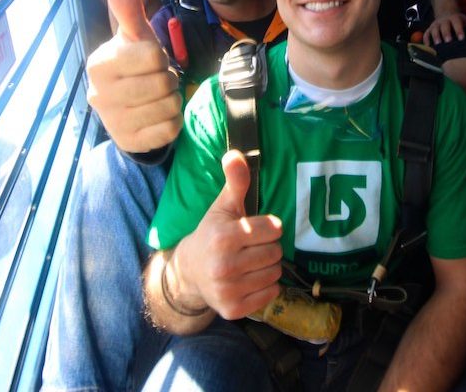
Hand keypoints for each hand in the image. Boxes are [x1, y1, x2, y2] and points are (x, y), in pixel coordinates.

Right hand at [86, 0, 181, 151]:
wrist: (125, 110)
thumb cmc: (133, 65)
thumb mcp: (134, 37)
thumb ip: (128, 8)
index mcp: (99, 64)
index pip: (152, 55)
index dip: (159, 56)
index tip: (150, 60)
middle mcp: (99, 95)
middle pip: (162, 82)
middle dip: (168, 79)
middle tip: (157, 80)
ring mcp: (113, 122)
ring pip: (169, 106)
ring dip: (171, 100)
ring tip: (157, 97)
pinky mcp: (130, 143)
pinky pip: (170, 129)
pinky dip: (172, 122)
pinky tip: (158, 116)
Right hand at [175, 150, 283, 319]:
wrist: (189, 272)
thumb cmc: (213, 234)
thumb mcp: (223, 206)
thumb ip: (235, 181)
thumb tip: (235, 154)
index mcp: (224, 237)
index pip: (273, 229)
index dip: (268, 227)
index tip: (255, 229)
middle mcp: (225, 266)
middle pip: (276, 252)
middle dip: (268, 247)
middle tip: (251, 247)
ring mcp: (228, 290)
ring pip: (275, 273)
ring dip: (268, 267)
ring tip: (250, 262)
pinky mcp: (233, 310)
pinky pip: (271, 294)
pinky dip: (266, 286)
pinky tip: (249, 279)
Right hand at [423, 12, 465, 45]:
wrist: (446, 13)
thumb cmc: (460, 21)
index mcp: (455, 18)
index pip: (457, 23)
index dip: (459, 30)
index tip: (462, 38)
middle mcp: (444, 21)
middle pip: (444, 26)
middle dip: (446, 33)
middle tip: (449, 41)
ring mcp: (436, 25)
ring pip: (434, 30)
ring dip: (435, 37)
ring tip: (438, 44)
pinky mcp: (430, 29)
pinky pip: (426, 34)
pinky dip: (426, 40)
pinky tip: (428, 46)